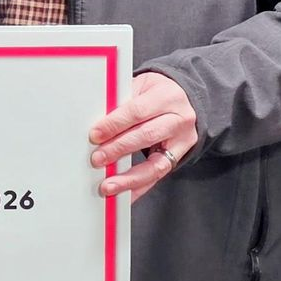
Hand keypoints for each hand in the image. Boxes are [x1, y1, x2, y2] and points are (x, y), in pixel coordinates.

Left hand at [88, 71, 197, 200]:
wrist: (185, 99)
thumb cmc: (157, 92)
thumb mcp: (141, 86)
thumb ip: (122, 102)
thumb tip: (97, 124)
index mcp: (167, 96)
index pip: (137, 111)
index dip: (114, 124)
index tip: (95, 135)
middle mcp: (179, 118)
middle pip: (146, 136)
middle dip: (118, 149)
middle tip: (97, 159)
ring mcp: (183, 140)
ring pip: (156, 163)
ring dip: (129, 177)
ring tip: (109, 185)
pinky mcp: (179, 157)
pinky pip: (158, 176)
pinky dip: (139, 187)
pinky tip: (125, 194)